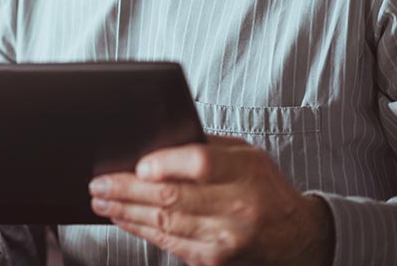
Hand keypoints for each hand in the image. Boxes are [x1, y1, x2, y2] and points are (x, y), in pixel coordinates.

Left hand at [88, 135, 332, 264]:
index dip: (166, 164)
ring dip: (126, 212)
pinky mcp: (215, 259)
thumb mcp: (246, 155)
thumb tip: (155, 143)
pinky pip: (169, 243)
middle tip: (99, 183)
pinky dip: (141, 230)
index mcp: (245, 172)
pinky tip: (123, 218)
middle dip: (127, 190)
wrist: (297, 236)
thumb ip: (206, 147)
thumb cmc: (263, 187)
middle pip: (173, 197)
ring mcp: (226, 238)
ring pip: (165, 223)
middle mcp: (237, 207)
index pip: (200, 164)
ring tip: (101, 201)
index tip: (138, 164)